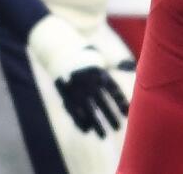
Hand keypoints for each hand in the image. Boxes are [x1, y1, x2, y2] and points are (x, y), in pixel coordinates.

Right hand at [28, 14, 129, 137]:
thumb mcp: (95, 56)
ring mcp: (75, 88)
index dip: (120, 103)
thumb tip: (126, 70)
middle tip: (117, 128)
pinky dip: (80, 121)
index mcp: (98, 72)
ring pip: (89, 110)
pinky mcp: (64, 93)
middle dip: (111, 117)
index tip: (127, 114)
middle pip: (103, 103)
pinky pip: (73, 110)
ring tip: (103, 135)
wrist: (55, 47)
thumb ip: (109, 67)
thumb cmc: (79, 52)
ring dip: (97, 124)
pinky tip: (86, 129)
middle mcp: (88, 82)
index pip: (113, 91)